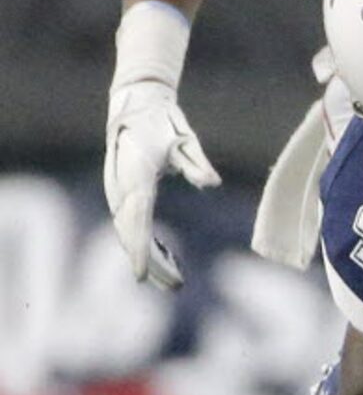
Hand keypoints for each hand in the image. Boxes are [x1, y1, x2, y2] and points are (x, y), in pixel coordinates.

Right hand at [104, 79, 219, 289]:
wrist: (135, 107)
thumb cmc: (162, 123)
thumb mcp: (183, 140)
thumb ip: (196, 164)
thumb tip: (211, 182)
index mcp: (134, 180)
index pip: (136, 222)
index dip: (139, 251)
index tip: (140, 277)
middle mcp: (121, 191)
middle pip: (131, 237)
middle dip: (151, 264)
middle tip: (176, 287)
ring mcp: (118, 195)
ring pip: (130, 236)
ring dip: (150, 259)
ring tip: (174, 282)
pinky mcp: (123, 196)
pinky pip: (132, 227)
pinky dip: (147, 245)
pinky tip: (166, 259)